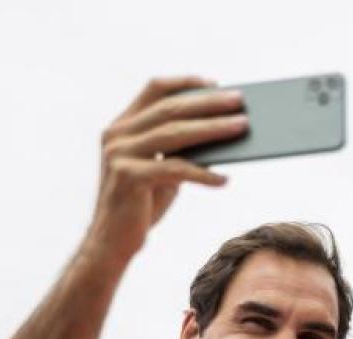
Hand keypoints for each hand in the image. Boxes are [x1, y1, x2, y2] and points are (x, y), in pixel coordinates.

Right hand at [83, 76, 247, 263]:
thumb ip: (178, 150)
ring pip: (175, 133)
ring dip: (213, 129)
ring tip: (242, 128)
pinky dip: (203, 173)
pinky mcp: (128, 177)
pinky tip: (224, 179)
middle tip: (240, 101)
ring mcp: (120, 155)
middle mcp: (117, 135)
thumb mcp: (160, 170)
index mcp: (121, 126)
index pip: (154, 89)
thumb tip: (221, 132)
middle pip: (170, 108)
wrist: (110, 242)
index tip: (216, 83)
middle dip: (209, 103)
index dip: (185, 82)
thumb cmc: (141, 205)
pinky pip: (175, 169)